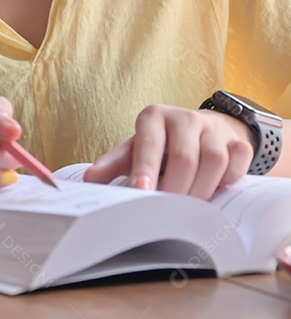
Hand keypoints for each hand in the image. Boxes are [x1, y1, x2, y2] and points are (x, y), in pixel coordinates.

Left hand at [83, 104, 254, 198]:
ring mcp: (212, 128)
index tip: (142, 191)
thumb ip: (113, 164)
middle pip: (185, 158)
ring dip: (202, 188)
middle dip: (176, 188)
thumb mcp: (133, 149)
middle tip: (168, 210)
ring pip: (214, 161)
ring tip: (189, 204)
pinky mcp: (236, 139)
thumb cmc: (159, 144)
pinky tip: (217, 187)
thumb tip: (90, 180)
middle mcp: (184, 118)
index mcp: (153, 117)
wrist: (197, 128)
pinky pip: (239, 161)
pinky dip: (230, 178)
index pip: (149, 146)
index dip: (146, 170)